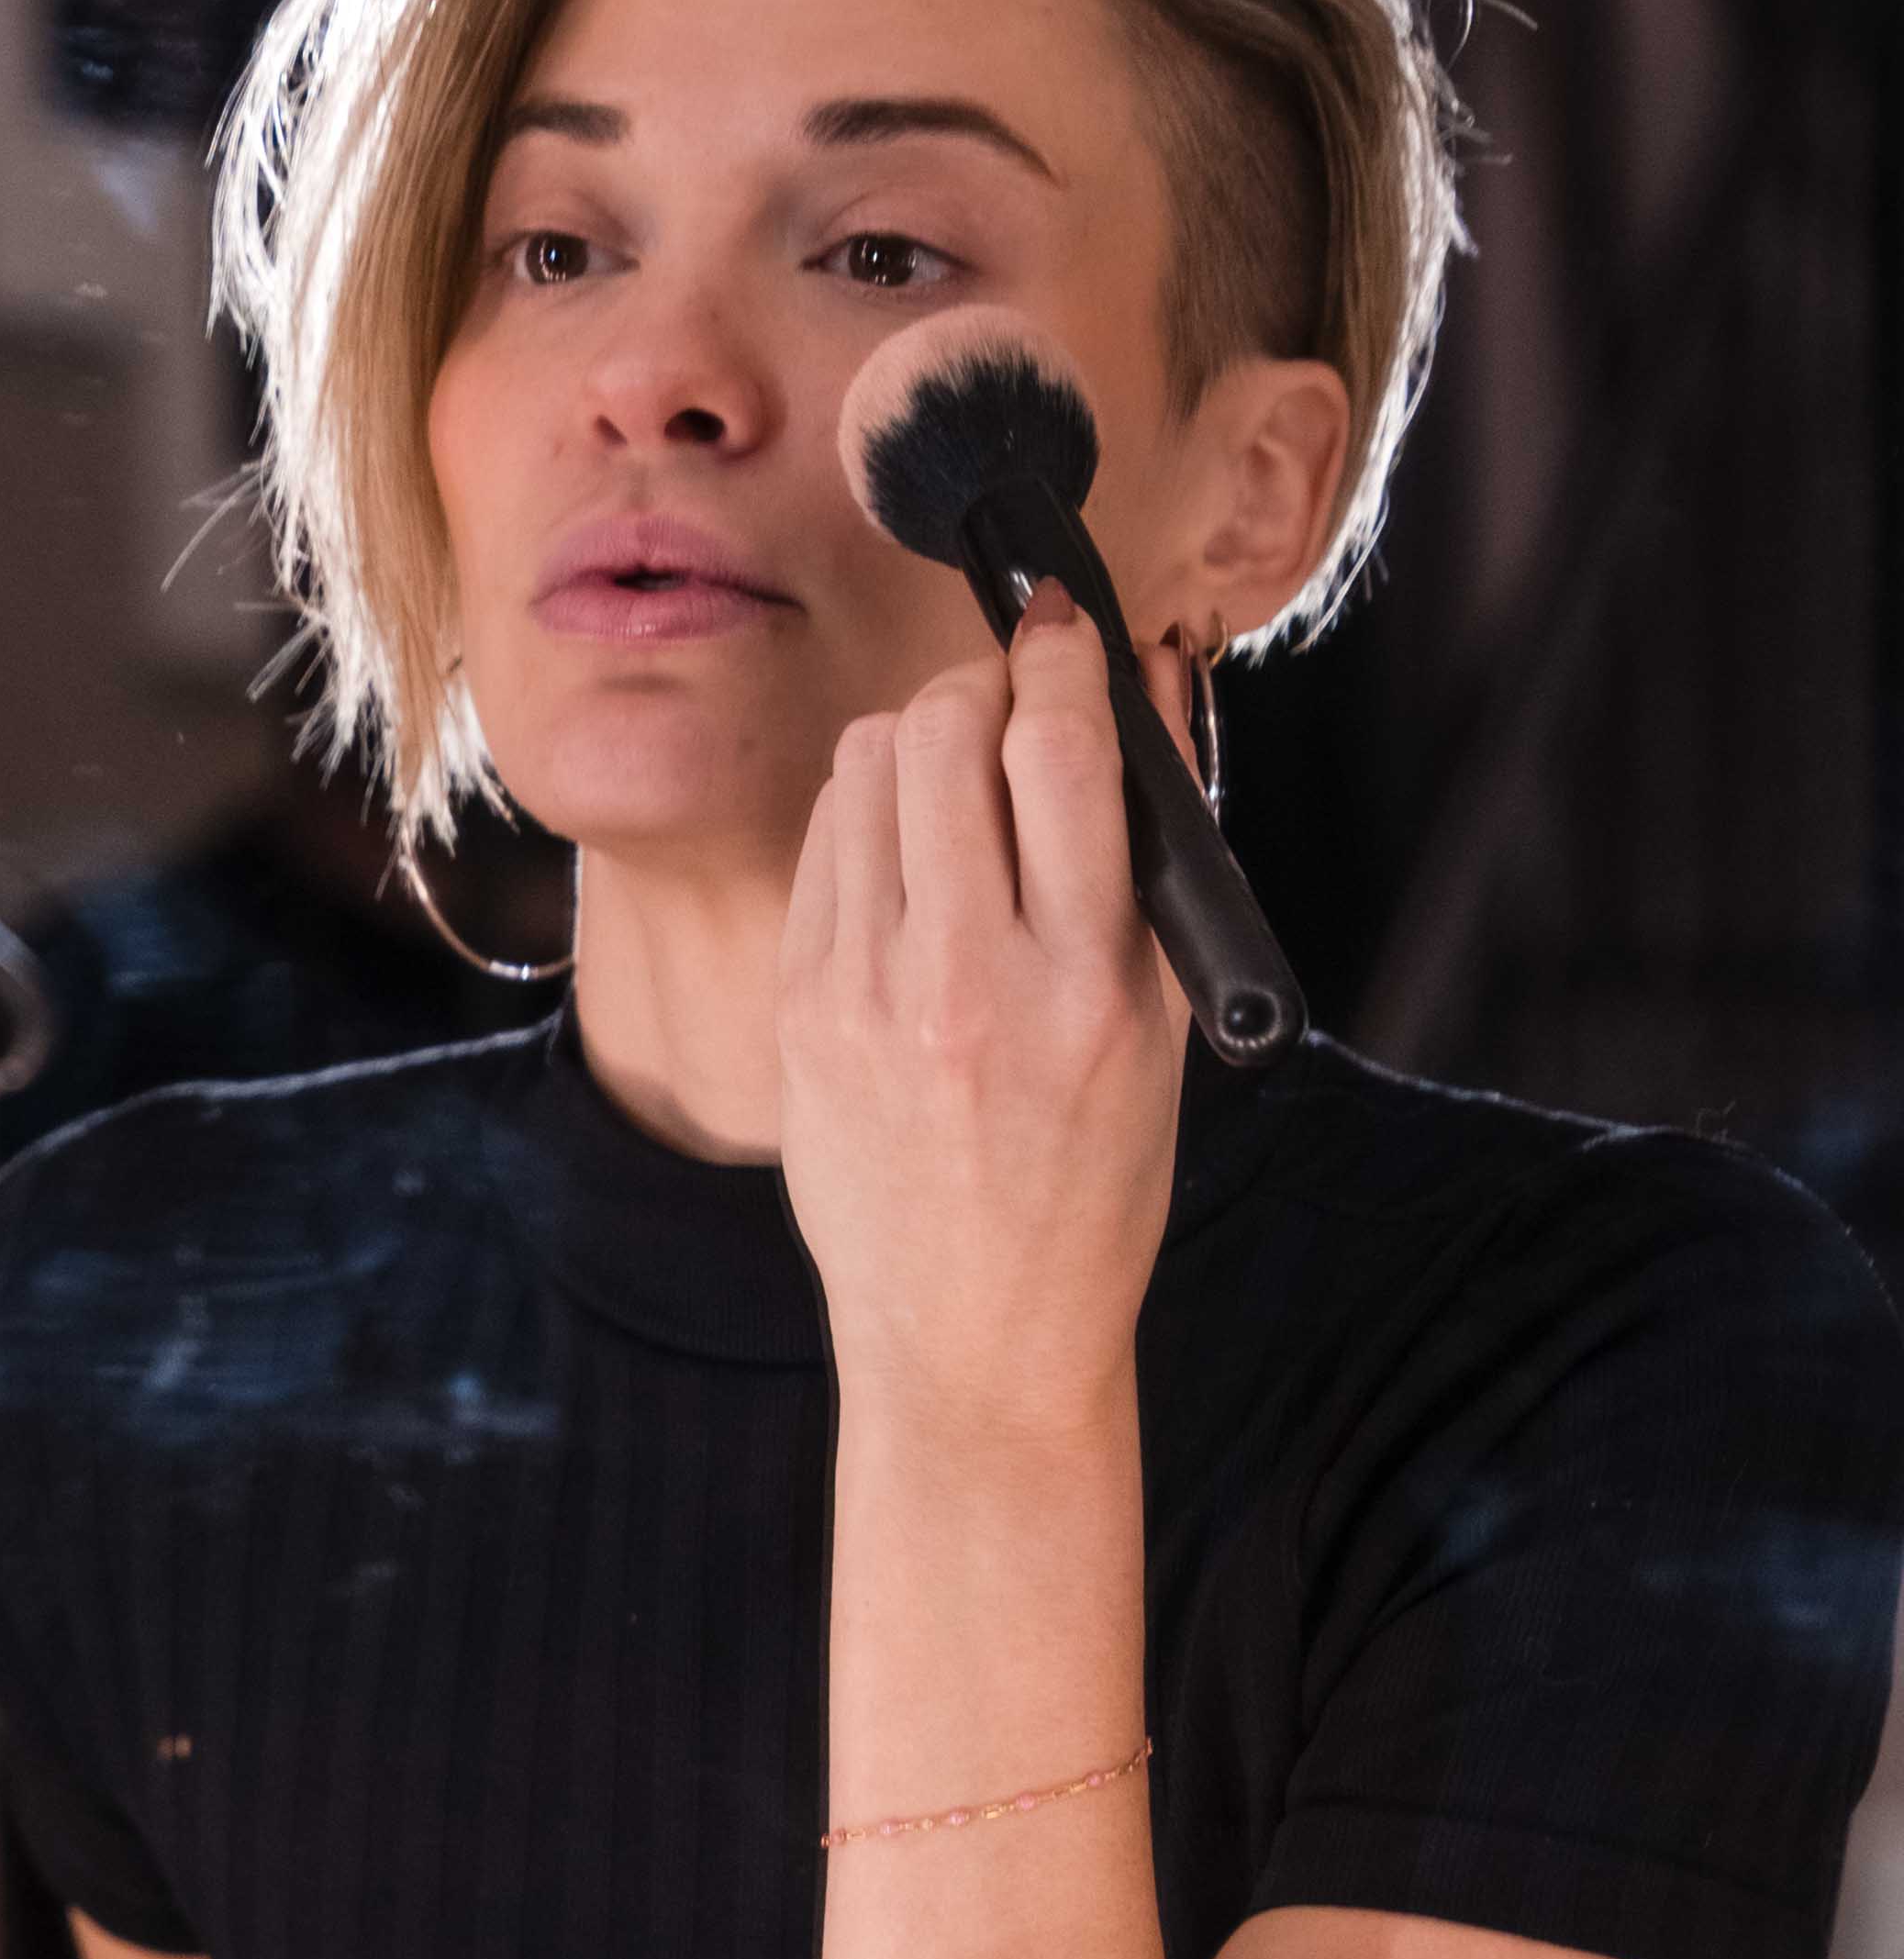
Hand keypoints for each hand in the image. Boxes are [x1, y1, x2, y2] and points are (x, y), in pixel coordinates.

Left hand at [776, 590, 1188, 1453]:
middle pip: (947, 729)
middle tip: (1012, 706)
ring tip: (963, 785)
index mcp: (1086, 984)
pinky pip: (824, 842)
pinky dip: (869, 813)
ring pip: (869, 767)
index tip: (1068, 622)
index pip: (1063, 748)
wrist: (971, 1336)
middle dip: (984, 682)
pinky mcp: (799, 1009)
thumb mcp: (1159, 1021)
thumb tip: (1143, 676)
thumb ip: (1151, 847)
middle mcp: (966, 980)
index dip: (1063, 653)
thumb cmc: (1091, 1181)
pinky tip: (910, 856)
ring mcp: (866, 995)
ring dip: (921, 738)